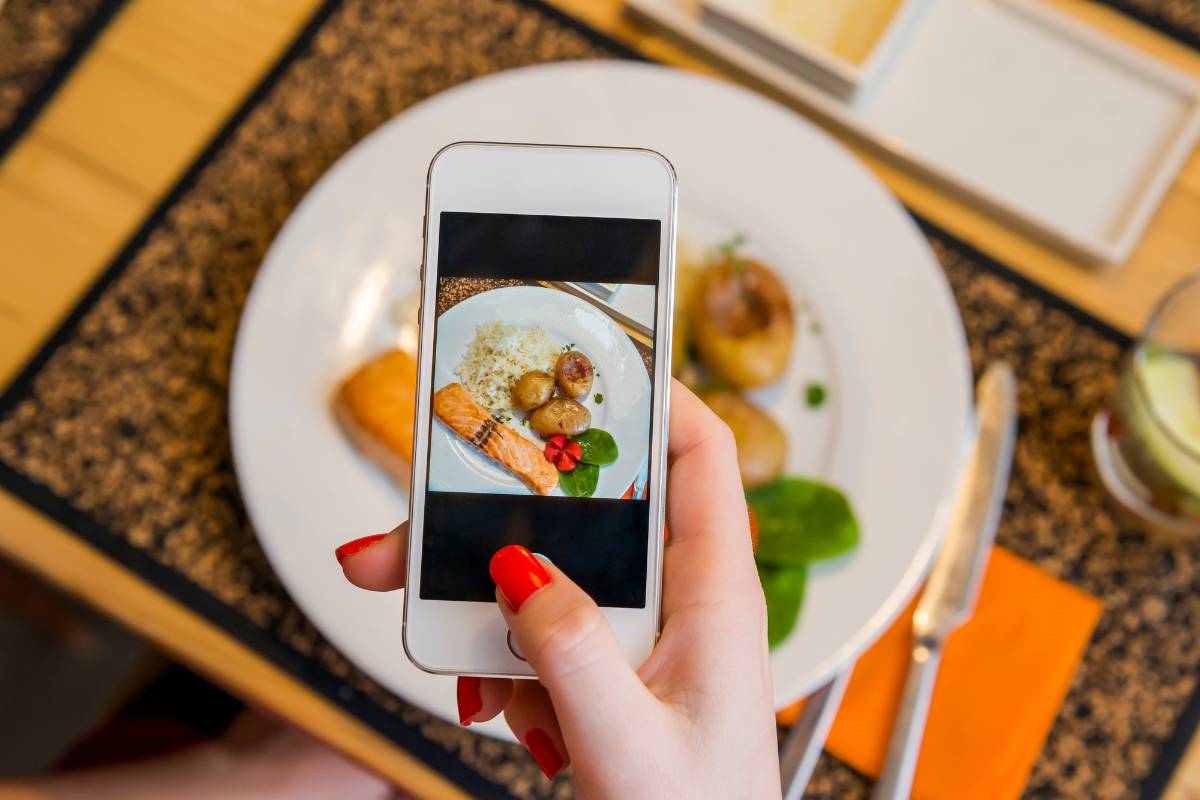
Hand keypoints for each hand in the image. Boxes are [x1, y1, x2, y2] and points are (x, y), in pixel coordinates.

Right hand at [337, 381, 779, 796]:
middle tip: (423, 520)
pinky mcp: (606, 670)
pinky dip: (504, 663)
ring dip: (490, 608)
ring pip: (549, 577)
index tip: (583, 362)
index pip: (699, 456)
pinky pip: (537, 634)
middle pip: (591, 513)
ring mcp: (638, 636)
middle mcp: (677, 601)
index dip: (653, 395)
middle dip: (505, 517)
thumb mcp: (630, 745)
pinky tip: (507, 710)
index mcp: (714, 595)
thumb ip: (572, 655)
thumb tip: (519, 569)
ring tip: (456, 648)